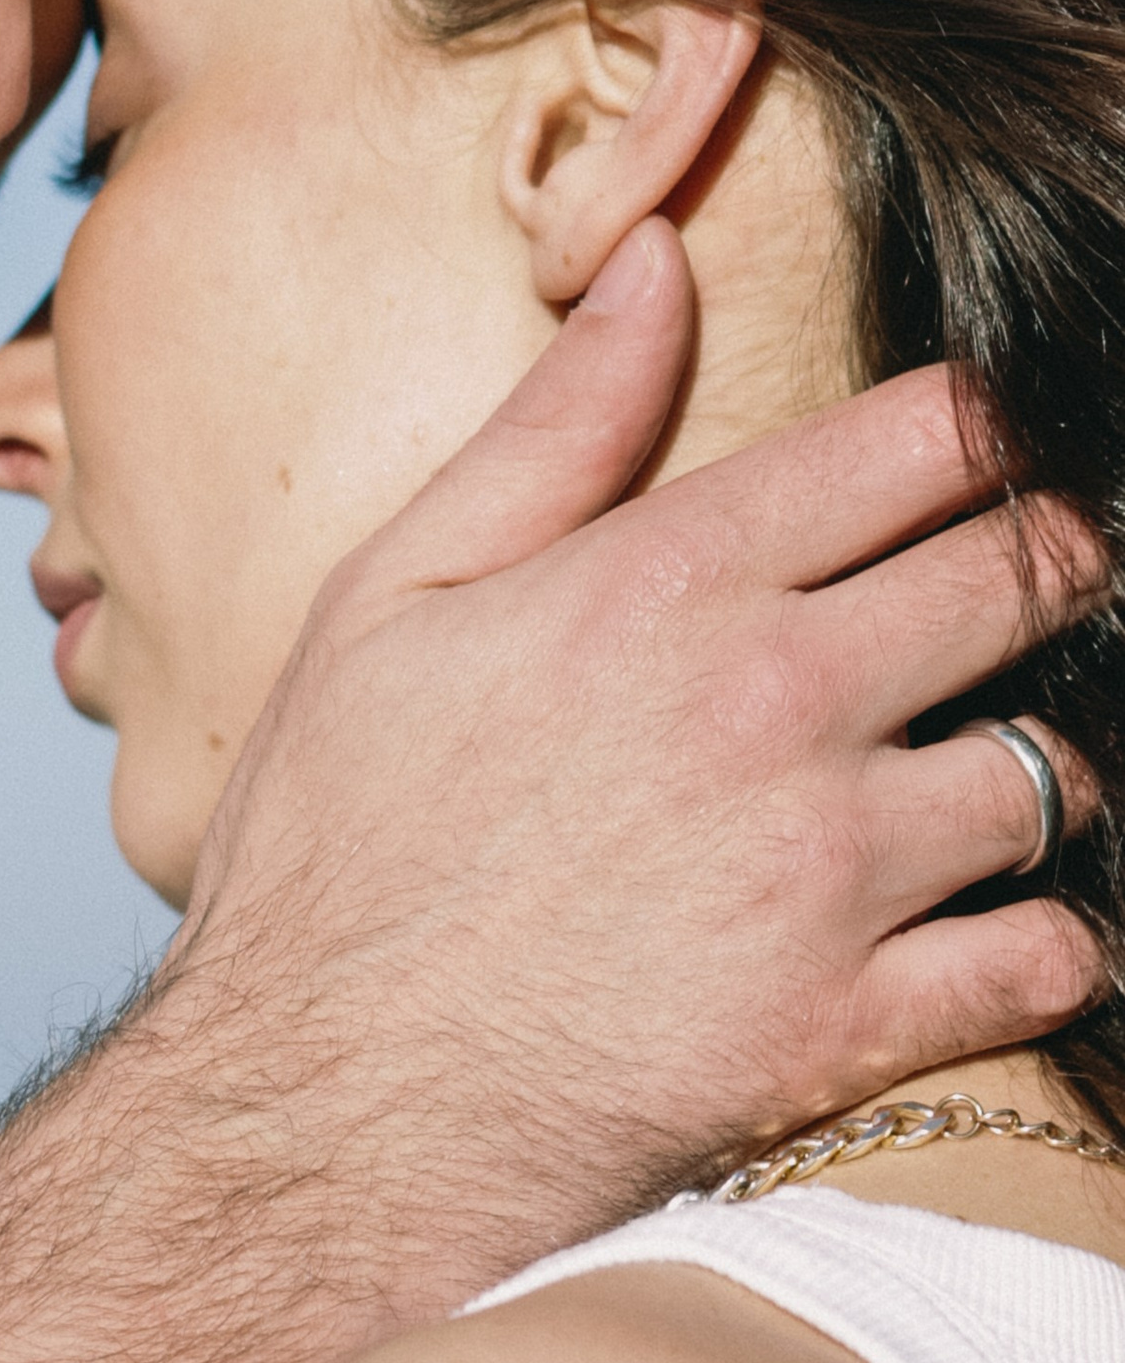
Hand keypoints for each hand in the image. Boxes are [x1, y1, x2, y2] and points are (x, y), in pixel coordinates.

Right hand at [175, 213, 1105, 1274]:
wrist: (312, 1100)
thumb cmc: (335, 836)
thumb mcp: (397, 589)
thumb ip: (556, 425)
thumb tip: (658, 261)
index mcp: (668, 576)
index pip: (928, 439)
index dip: (982, 433)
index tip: (975, 462)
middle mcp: (776, 701)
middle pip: (1028, 575)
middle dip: (1052, 564)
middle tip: (1025, 591)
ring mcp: (826, 869)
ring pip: (1058, 769)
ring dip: (1048, 765)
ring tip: (998, 775)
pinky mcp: (850, 1025)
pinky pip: (1044, 960)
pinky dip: (1046, 943)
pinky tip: (996, 930)